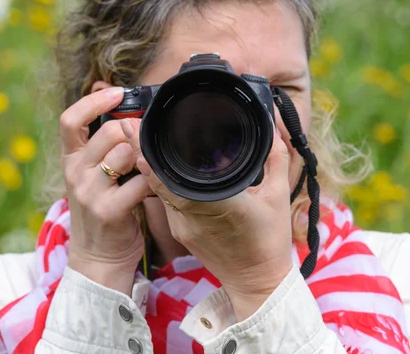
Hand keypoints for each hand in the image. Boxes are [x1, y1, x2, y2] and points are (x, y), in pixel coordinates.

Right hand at [60, 83, 151, 295]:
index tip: (118, 93)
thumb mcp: (93, 177)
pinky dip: (154, 181)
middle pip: (109, 133)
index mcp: (71, 160)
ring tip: (148, 171)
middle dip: (134, 134)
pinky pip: (140, 182)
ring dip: (144, 158)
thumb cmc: (103, 211)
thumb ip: (105, 150)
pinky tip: (156, 188)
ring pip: (126, 153)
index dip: (94, 101)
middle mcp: (75, 173)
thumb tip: (130, 119)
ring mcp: (90, 192)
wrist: (98, 259)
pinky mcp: (109, 210)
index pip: (70, 120)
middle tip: (145, 146)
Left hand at [121, 118, 292, 320]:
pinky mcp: (180, 234)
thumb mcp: (279, 196)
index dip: (153, 155)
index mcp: (216, 203)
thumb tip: (273, 131)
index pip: (173, 176)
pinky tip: (161, 169)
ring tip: (141, 141)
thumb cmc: (270, 240)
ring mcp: (182, 227)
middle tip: (130, 127)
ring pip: (159, 192)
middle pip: (158, 180)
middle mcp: (192, 215)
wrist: (258, 282)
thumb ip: (276, 159)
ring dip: (150, 168)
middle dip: (142, 153)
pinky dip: (161, 185)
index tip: (140, 131)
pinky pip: (166, 203)